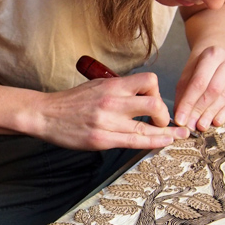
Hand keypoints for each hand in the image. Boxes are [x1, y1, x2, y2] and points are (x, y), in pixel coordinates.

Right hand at [35, 73, 189, 150]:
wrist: (46, 114)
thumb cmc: (72, 101)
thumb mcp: (97, 85)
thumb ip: (119, 90)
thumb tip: (141, 96)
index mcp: (112, 85)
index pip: (148, 82)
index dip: (157, 92)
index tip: (156, 101)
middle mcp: (112, 102)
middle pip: (154, 104)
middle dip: (164, 115)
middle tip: (163, 121)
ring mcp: (107, 122)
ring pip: (147, 128)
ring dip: (167, 133)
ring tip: (178, 135)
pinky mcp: (102, 140)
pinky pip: (134, 142)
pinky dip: (153, 143)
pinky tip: (163, 142)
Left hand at [173, 46, 224, 131]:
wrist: (221, 55)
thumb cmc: (202, 65)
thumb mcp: (189, 73)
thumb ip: (184, 93)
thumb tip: (181, 117)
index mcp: (212, 53)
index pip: (199, 82)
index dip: (189, 103)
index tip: (180, 119)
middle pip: (214, 90)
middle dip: (200, 110)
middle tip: (191, 125)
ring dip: (212, 114)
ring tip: (202, 125)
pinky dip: (224, 112)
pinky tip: (216, 121)